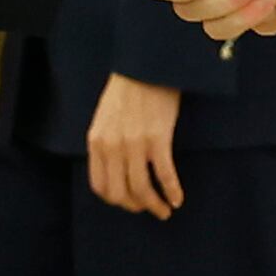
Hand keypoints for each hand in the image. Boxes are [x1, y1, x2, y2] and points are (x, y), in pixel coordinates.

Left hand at [86, 74, 183, 217]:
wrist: (146, 65)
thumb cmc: (128, 89)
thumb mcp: (105, 118)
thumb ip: (106, 143)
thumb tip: (116, 170)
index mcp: (97, 142)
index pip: (100, 186)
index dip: (116, 200)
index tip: (129, 203)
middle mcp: (112, 147)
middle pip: (120, 193)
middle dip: (136, 207)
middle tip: (150, 209)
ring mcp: (134, 144)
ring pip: (142, 190)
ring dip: (155, 206)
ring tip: (165, 210)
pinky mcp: (157, 139)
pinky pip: (164, 175)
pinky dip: (172, 191)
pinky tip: (178, 198)